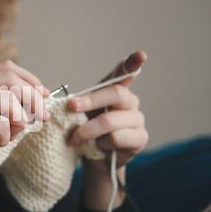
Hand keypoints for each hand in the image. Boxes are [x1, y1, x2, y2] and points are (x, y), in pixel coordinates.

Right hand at [0, 60, 50, 183]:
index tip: (44, 95)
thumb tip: (38, 104)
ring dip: (18, 122)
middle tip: (44, 116)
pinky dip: (5, 137)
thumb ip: (4, 108)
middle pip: (10, 79)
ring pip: (8, 101)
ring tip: (8, 136)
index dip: (30, 80)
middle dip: (33, 98)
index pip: (6, 68)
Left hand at [66, 51, 148, 209]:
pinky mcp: (140, 138)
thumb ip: (79, 102)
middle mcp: (130, 101)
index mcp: (115, 90)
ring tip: (75, 138)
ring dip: (87, 130)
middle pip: (115, 93)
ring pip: (110, 120)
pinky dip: (101, 143)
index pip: (125, 73)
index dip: (132, 63)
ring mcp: (137, 119)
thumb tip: (69, 100)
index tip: (141, 55)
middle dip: (90, 100)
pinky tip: (98, 147)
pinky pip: (117, 138)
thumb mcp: (80, 112)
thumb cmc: (86, 128)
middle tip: (71, 106)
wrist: (93, 156)